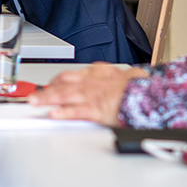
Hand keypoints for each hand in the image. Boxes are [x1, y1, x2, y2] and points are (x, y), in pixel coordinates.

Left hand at [28, 63, 148, 125]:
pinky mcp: (97, 110)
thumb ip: (114, 76)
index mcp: (100, 72)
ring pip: (65, 95)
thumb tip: (117, 78)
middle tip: (33, 94)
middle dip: (47, 89)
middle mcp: (93, 81)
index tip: (50, 84)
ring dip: (47, 98)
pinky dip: (63, 112)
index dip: (58, 80)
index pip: (73, 74)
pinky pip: (77, 111)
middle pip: (64, 83)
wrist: (153, 92)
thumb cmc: (142, 86)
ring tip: (34, 102)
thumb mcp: (126, 74)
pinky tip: (53, 114)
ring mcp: (93, 95)